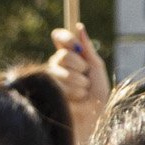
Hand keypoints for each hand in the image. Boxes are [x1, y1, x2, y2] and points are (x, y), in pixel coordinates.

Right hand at [46, 27, 110, 144]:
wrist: (92, 117)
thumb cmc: (97, 95)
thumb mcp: (96, 68)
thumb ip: (88, 49)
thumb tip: (79, 27)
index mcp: (71, 56)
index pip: (60, 37)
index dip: (65, 37)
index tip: (75, 44)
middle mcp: (57, 65)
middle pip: (62, 54)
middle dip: (79, 65)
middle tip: (86, 76)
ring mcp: (50, 77)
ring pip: (59, 67)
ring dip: (77, 80)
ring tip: (83, 92)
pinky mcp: (47, 90)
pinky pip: (57, 82)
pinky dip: (72, 90)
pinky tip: (75, 100)